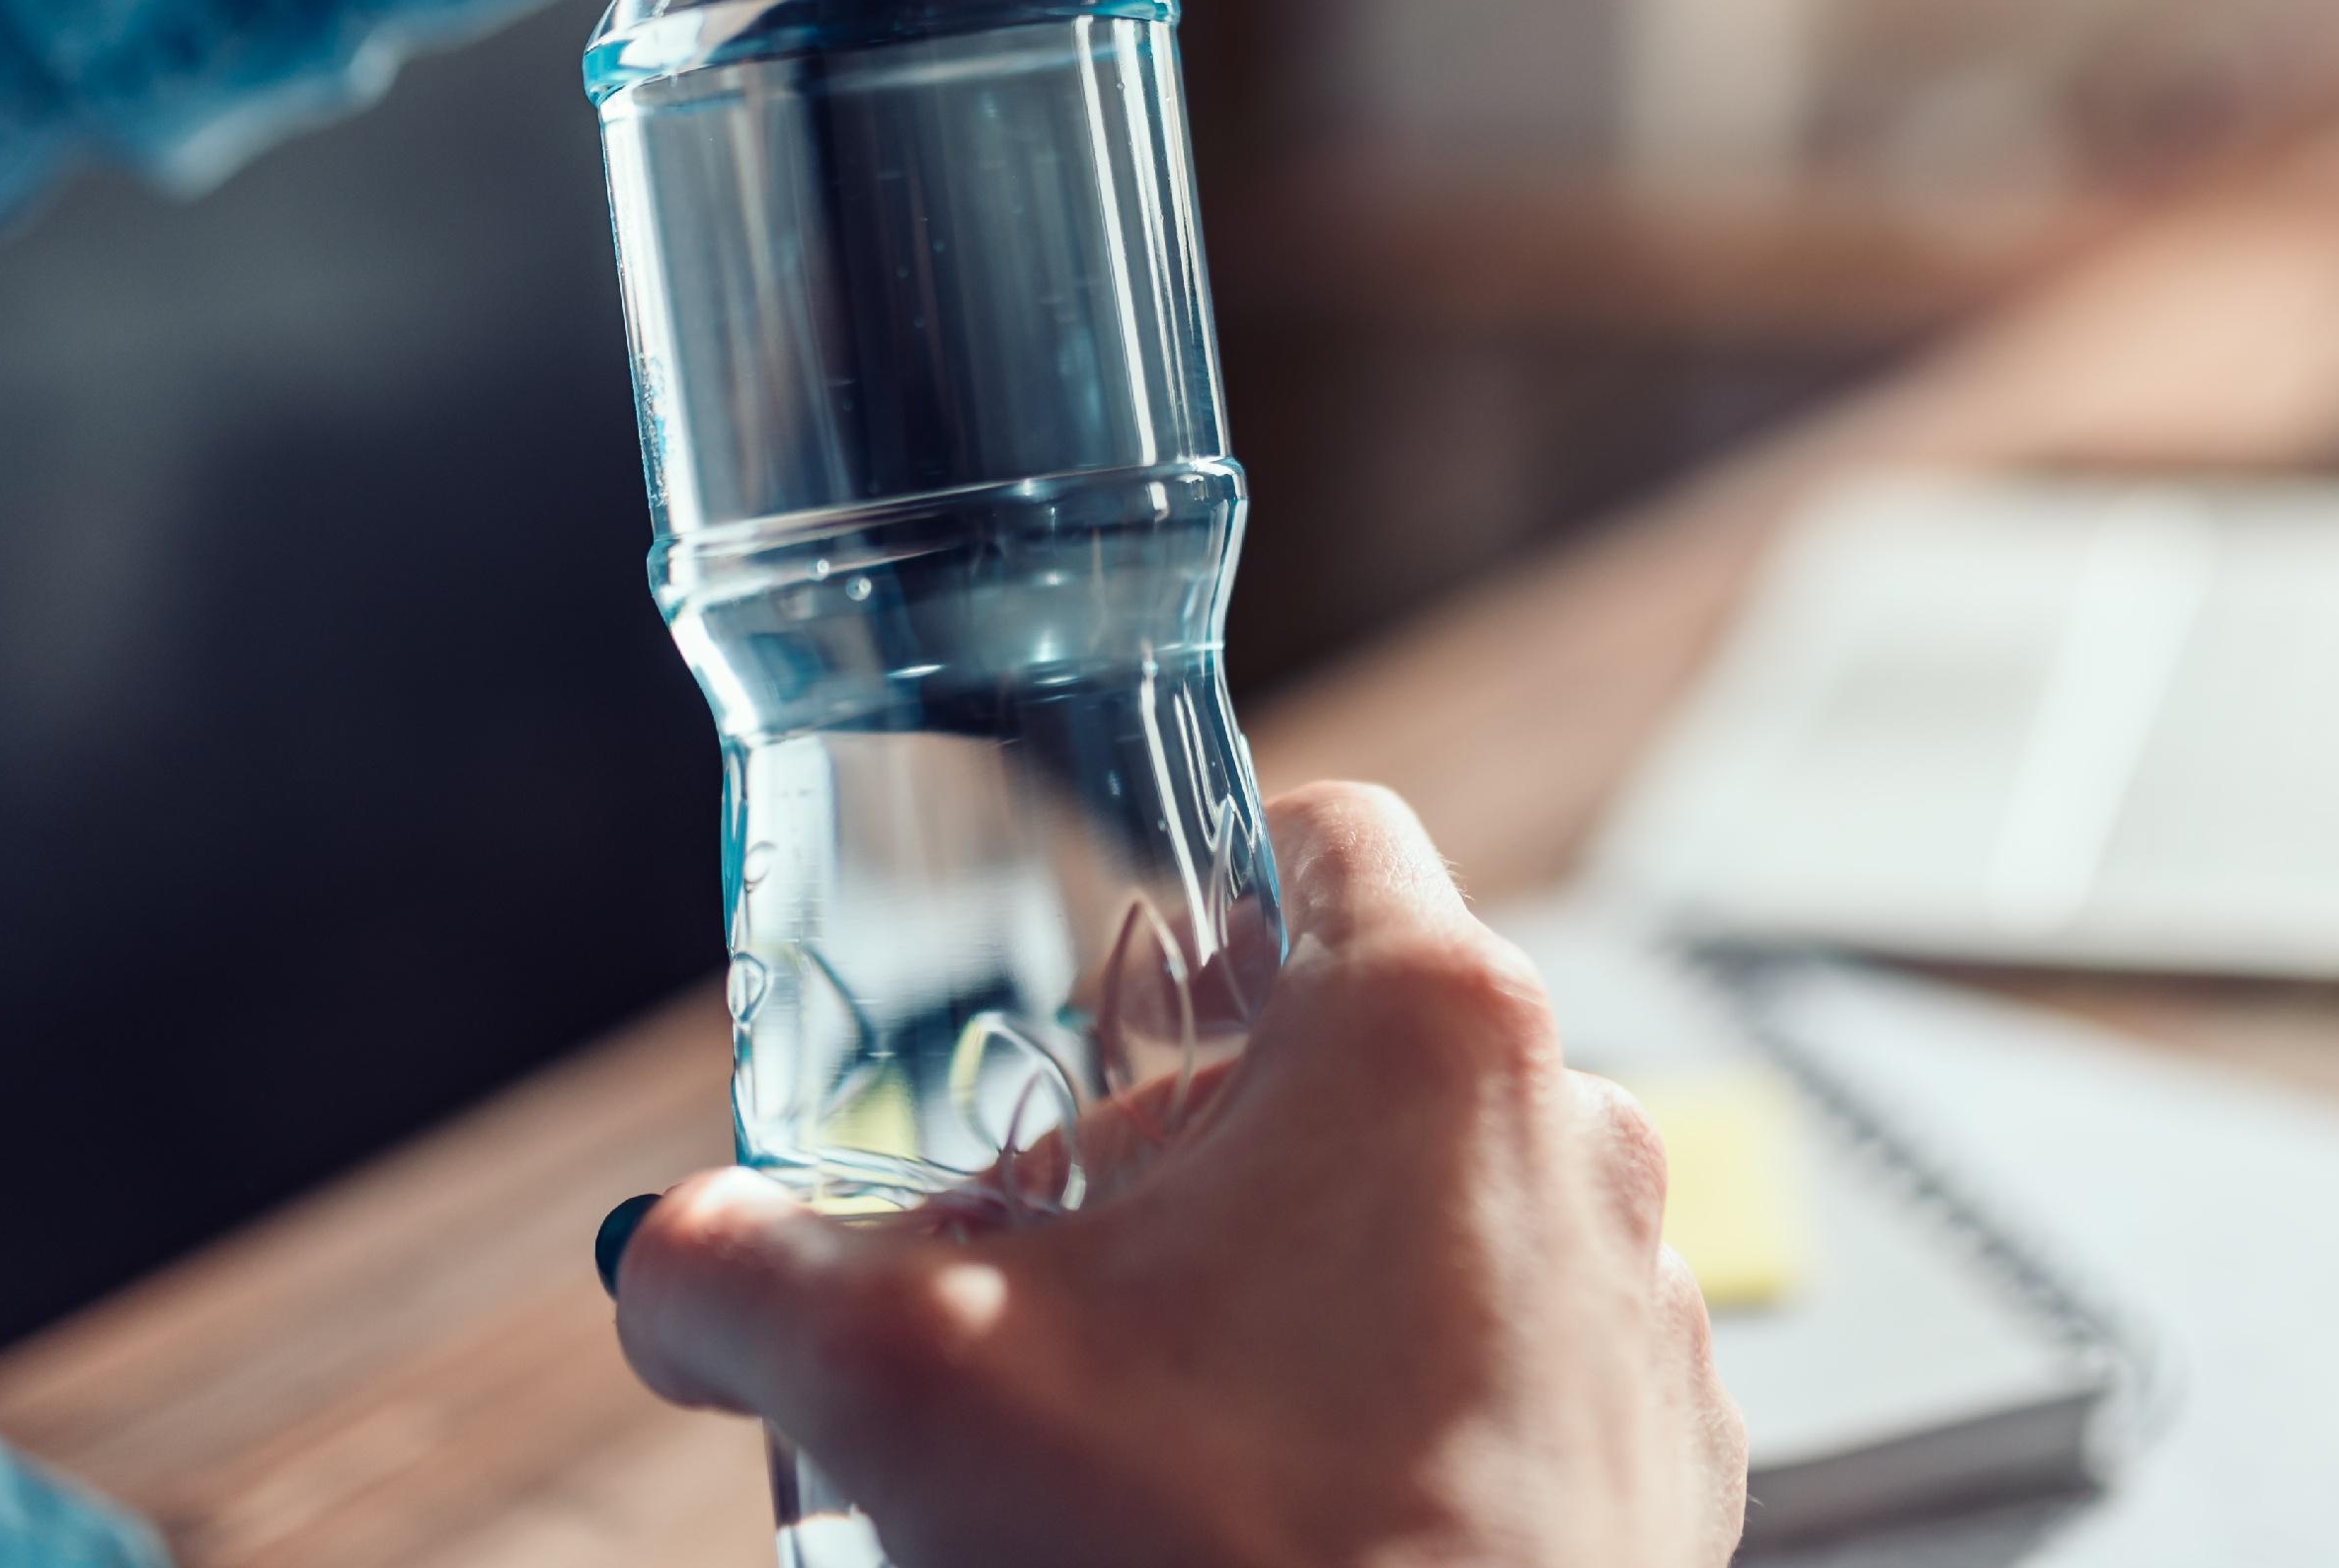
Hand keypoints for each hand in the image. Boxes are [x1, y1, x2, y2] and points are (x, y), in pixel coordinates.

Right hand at [608, 784, 1747, 1567]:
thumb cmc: (1214, 1559)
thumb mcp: (904, 1384)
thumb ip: (745, 1271)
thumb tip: (672, 1256)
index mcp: (1434, 1029)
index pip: (1325, 842)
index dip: (1199, 905)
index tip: (1114, 1007)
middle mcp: (1577, 1133)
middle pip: (1364, 1057)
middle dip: (1205, 1148)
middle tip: (1068, 1266)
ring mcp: (1644, 1305)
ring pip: (1448, 1221)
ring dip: (1310, 1282)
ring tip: (1165, 1412)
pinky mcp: (1666, 1463)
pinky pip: (1524, 1373)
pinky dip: (1414, 1409)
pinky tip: (1285, 1504)